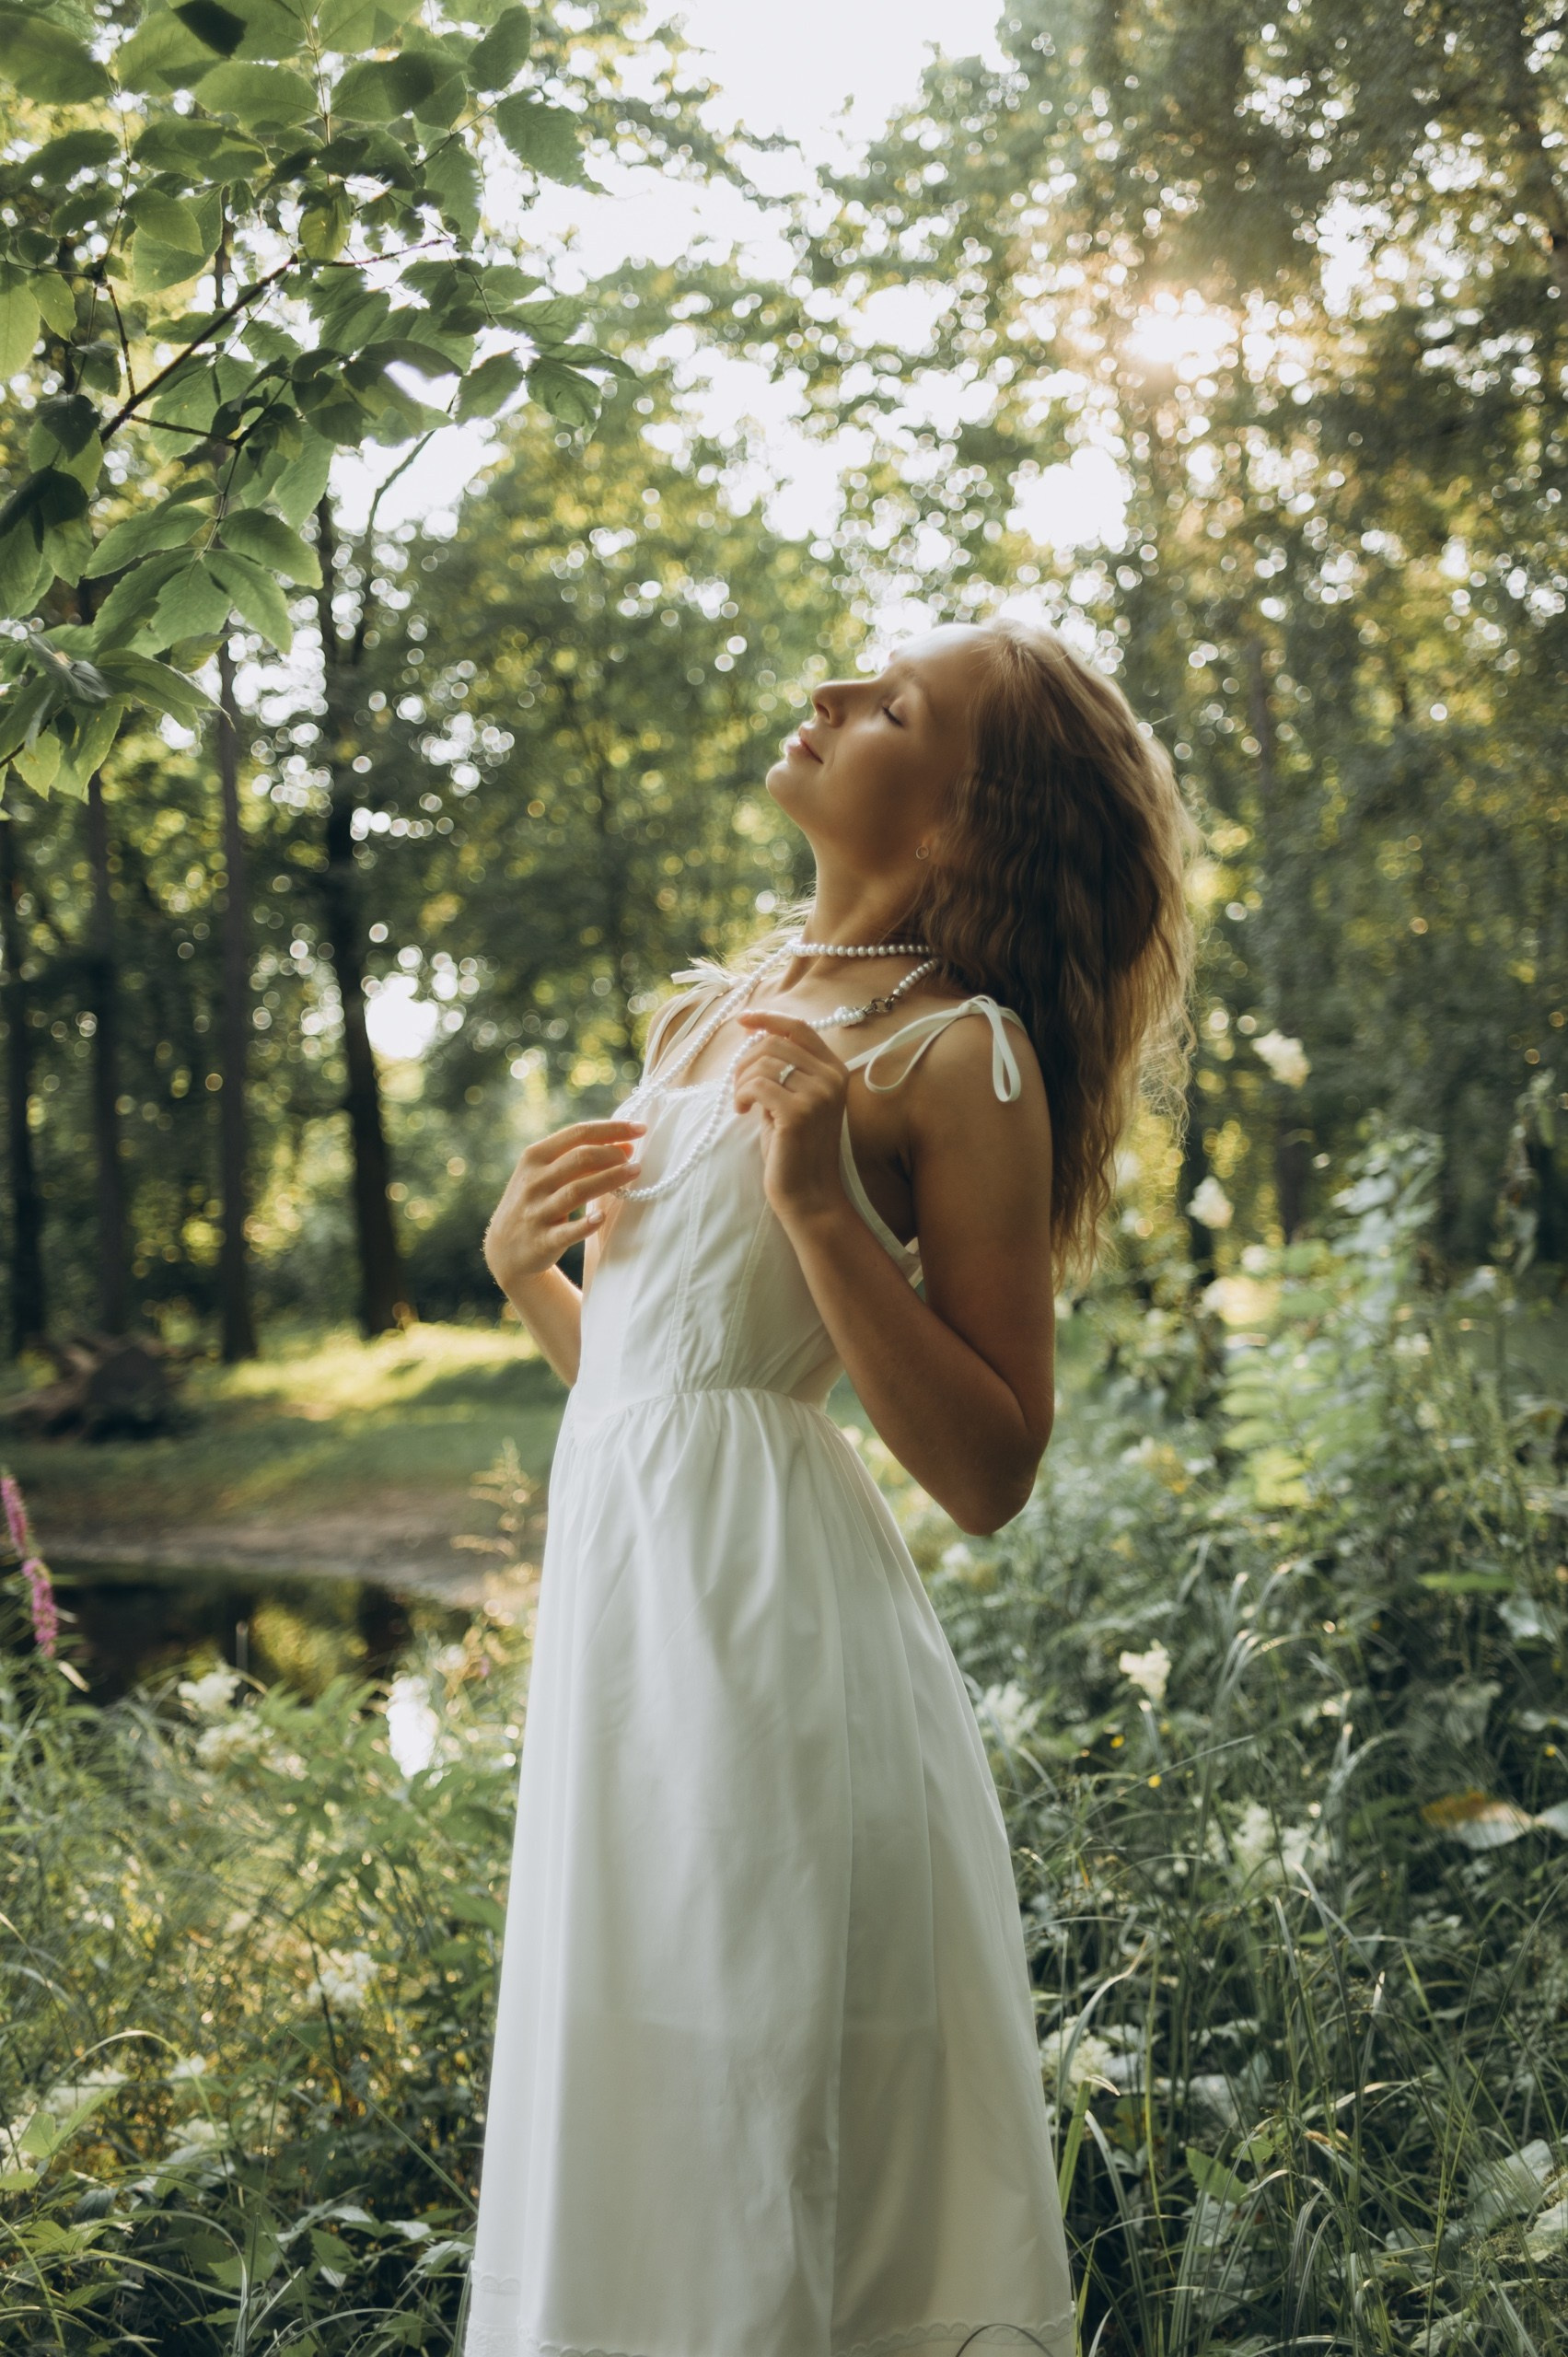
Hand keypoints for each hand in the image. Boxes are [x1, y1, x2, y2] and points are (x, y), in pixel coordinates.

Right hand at [484, 1118, 644, 1291]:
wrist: (505, 1248)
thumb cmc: (535, 1203)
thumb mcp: (544, 1175)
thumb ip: (579, 1160)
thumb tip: (625, 1146)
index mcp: (535, 1157)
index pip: (578, 1134)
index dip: (612, 1129)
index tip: (640, 1128)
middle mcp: (534, 1181)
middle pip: (580, 1158)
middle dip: (612, 1154)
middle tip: (634, 1158)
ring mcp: (536, 1210)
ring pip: (577, 1190)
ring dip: (610, 1179)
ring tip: (635, 1172)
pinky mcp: (542, 1240)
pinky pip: (567, 1231)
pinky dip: (586, 1224)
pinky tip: (602, 1217)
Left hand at [734, 1014, 849, 1228]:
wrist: (808, 1192)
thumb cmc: (794, 1147)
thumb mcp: (792, 1099)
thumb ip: (782, 1069)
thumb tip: (753, 1035)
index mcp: (835, 1070)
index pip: (799, 1027)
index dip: (768, 1018)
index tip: (742, 1020)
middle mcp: (832, 1078)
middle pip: (774, 1043)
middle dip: (746, 1061)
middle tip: (739, 1087)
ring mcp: (819, 1095)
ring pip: (763, 1063)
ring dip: (742, 1080)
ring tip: (742, 1102)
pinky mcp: (799, 1113)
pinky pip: (757, 1085)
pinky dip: (742, 1095)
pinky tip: (743, 1111)